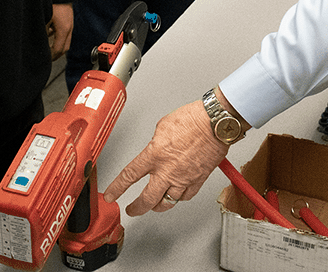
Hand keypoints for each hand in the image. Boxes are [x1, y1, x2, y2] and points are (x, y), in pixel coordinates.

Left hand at [47, 3, 72, 59]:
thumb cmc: (53, 2)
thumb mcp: (44, 19)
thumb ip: (42, 31)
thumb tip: (38, 41)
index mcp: (64, 30)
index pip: (58, 50)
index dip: (51, 57)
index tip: (45, 60)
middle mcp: (68, 28)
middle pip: (65, 47)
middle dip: (56, 54)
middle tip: (48, 58)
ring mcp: (69, 23)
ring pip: (65, 40)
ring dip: (57, 45)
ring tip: (48, 48)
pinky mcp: (68, 19)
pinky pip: (64, 32)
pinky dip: (57, 36)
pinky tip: (49, 33)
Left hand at [103, 100, 227, 215]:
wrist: (215, 123)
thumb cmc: (193, 119)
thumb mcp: (163, 125)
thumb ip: (155, 143)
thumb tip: (155, 149)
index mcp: (155, 155)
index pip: (129, 176)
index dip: (117, 188)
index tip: (111, 195)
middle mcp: (168, 170)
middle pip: (147, 200)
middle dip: (136, 208)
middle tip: (132, 210)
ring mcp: (184, 178)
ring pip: (167, 203)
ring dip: (158, 206)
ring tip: (154, 205)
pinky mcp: (198, 180)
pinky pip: (186, 197)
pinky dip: (180, 198)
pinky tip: (177, 194)